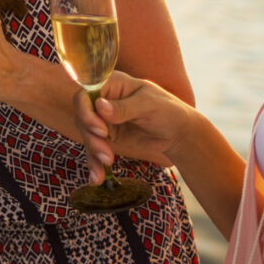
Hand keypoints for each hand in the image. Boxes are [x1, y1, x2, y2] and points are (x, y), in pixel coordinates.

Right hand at [75, 72, 200, 176]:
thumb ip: (124, 107)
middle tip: (106, 154)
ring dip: (94, 153)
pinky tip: (96, 179)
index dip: (86, 112)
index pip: (86, 94)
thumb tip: (100, 107)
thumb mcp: (149, 106)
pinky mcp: (108, 137)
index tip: (100, 130)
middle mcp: (104, 100)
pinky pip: (95, 150)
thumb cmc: (168, 110)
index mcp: (113, 84)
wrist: (179, 133)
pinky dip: (95, 164)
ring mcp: (104, 120)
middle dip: (92, 138)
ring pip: (88, 136)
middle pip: (84, 118)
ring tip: (107, 164)